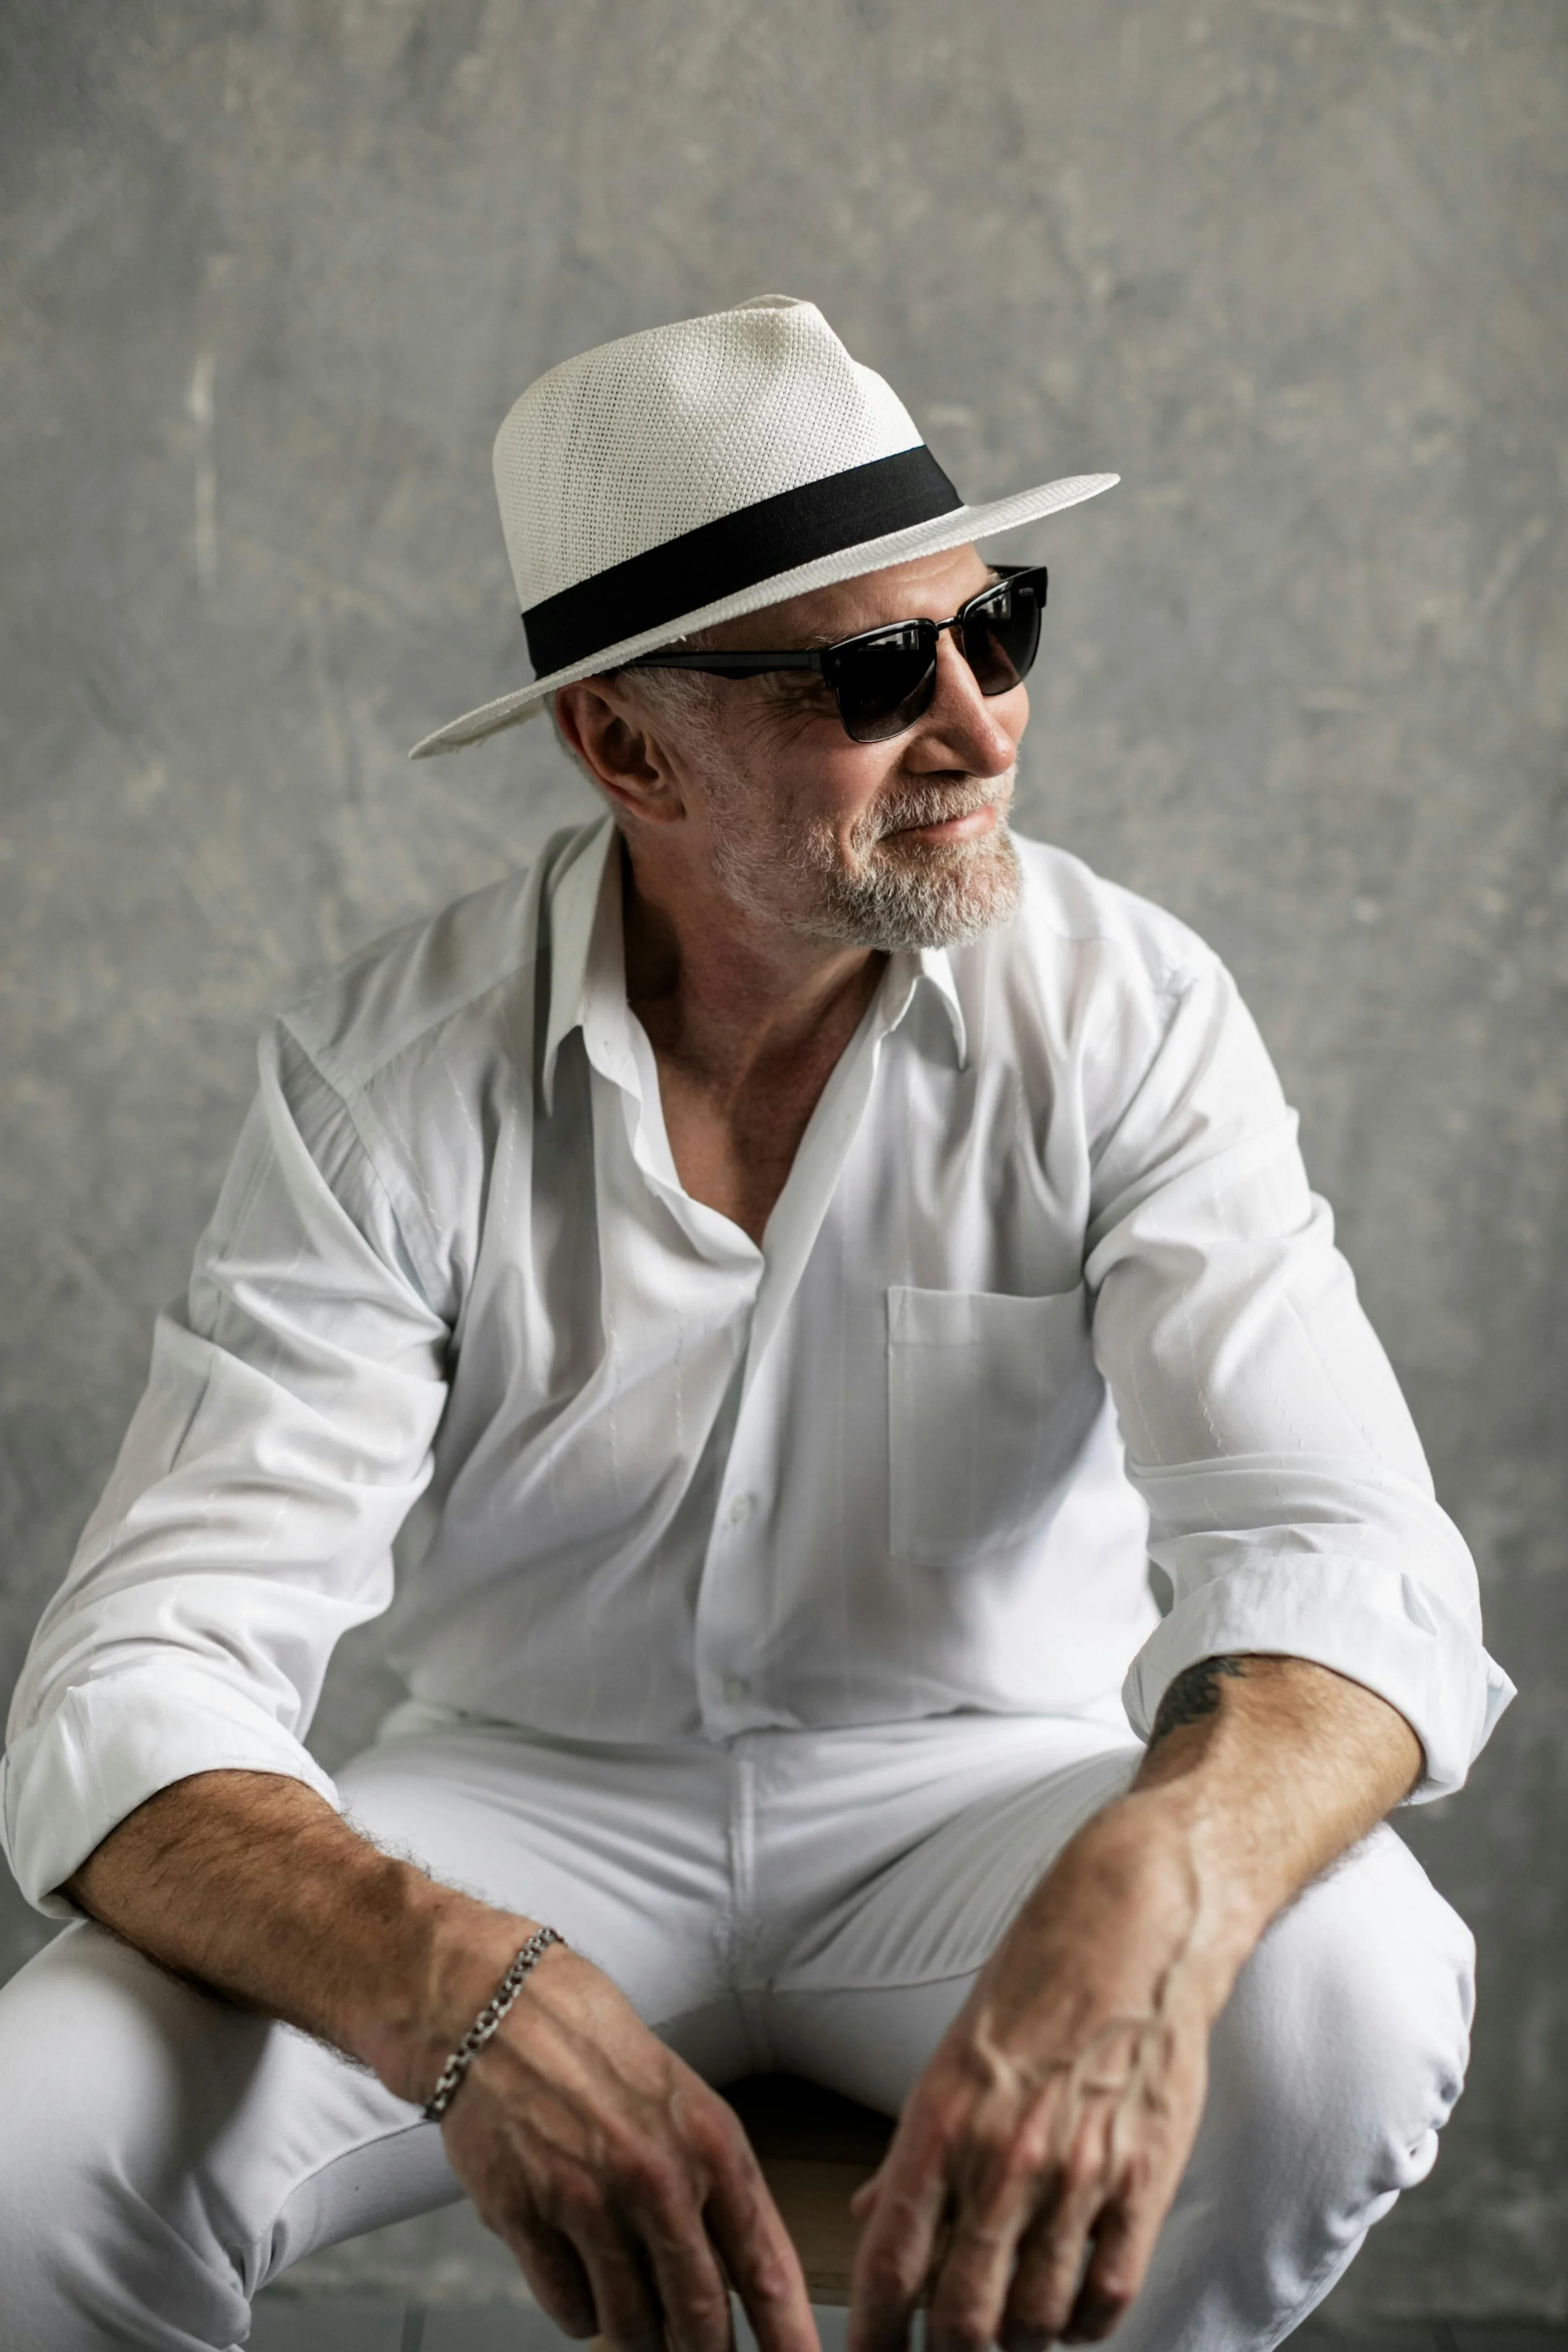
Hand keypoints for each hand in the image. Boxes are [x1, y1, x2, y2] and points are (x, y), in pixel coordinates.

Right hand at [436, 1937, 819, 2351]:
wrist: (502, 2013)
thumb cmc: (597, 2054)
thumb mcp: (685, 2104)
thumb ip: (715, 2189)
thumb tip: (739, 2281)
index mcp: (710, 2145)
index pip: (765, 2264)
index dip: (789, 2334)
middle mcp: (656, 2177)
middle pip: (699, 2314)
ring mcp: (588, 2201)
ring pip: (630, 2324)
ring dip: (637, 2336)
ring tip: (631, 2311)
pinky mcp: (525, 2219)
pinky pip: (569, 2309)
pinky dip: (579, 2309)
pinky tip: (577, 2271)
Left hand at [847, 1801, 1230, 2351]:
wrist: (1130, 1935)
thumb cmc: (1035, 1987)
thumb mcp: (952, 2059)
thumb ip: (915, 2150)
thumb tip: (870, 2213)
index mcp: (941, 2122)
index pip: (890, 2262)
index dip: (873, 2333)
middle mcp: (1003, 2156)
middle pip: (962, 2316)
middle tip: (948, 2349)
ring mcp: (1077, 2173)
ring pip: (1035, 2319)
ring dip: (1017, 2338)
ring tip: (1011, 2324)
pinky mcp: (1144, 2180)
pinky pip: (1107, 2295)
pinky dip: (1083, 2323)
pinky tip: (1070, 2308)